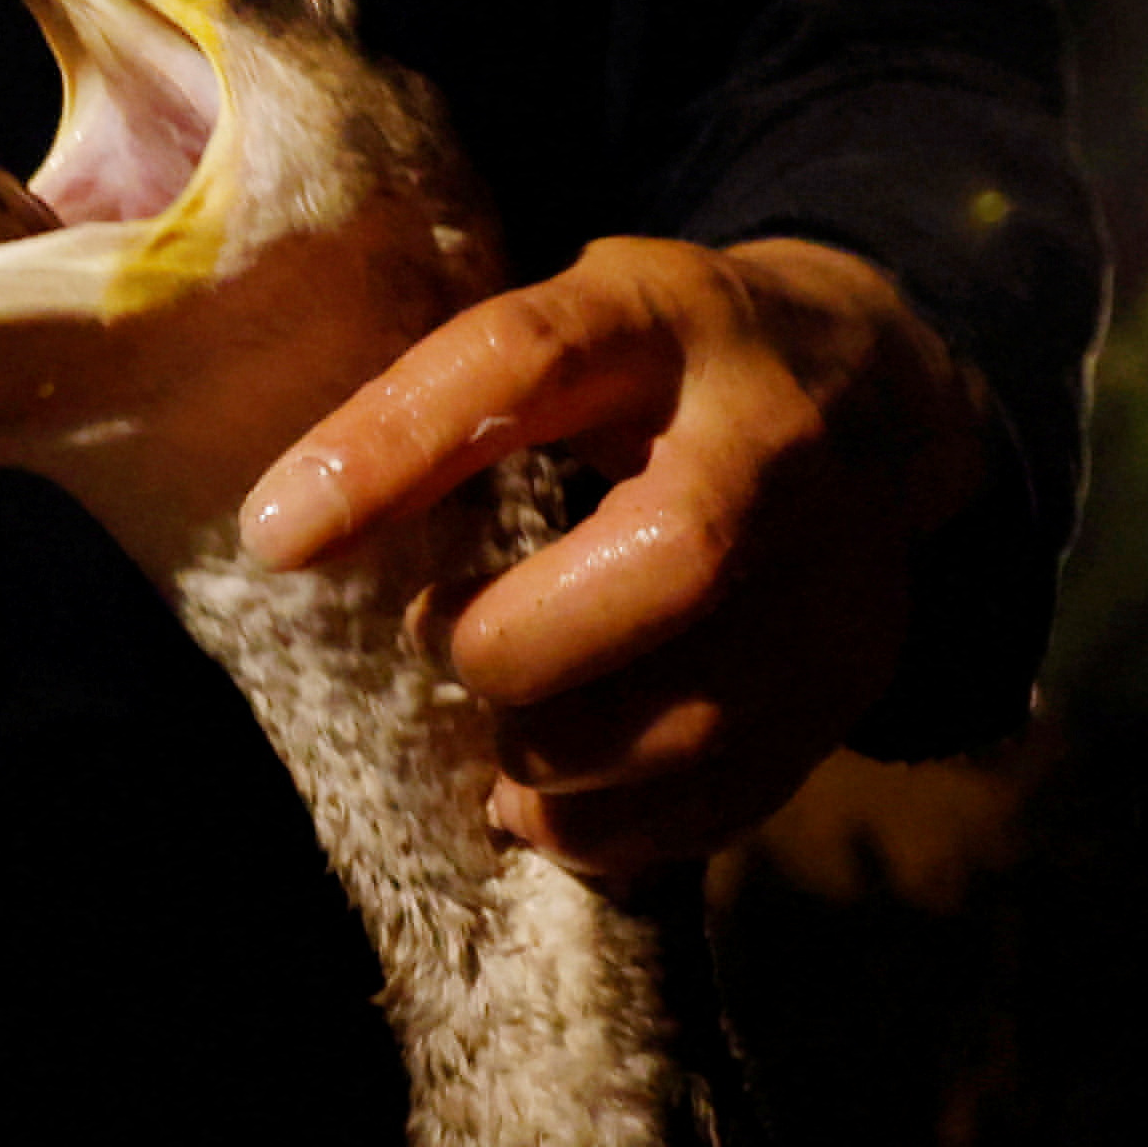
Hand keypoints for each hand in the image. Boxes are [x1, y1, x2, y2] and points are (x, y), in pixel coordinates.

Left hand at [236, 235, 987, 877]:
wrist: (873, 401)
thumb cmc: (659, 370)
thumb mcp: (567, 328)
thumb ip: (446, 403)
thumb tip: (288, 530)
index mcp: (669, 319)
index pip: (527, 360)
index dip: (394, 446)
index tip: (274, 536)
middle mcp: (776, 440)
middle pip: (670, 562)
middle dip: (517, 644)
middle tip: (445, 643)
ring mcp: (839, 572)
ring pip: (697, 716)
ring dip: (549, 758)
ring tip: (500, 738)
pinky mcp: (853, 680)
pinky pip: (722, 799)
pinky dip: (608, 827)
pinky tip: (552, 799)